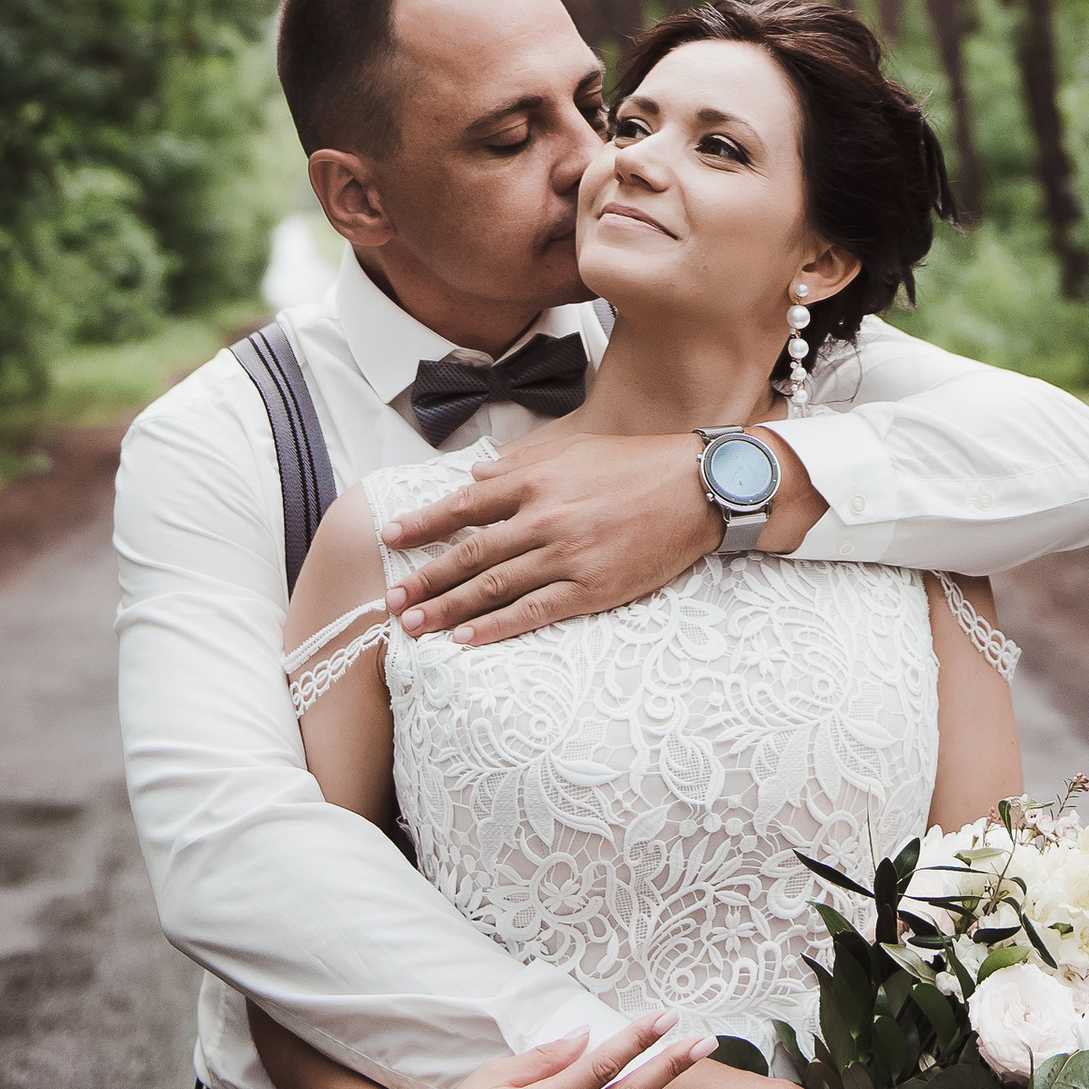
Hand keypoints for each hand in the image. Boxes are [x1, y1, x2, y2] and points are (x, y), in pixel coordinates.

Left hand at [378, 435, 720, 644]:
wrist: (698, 490)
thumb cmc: (636, 465)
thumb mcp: (574, 449)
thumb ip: (520, 464)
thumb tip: (475, 477)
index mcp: (536, 479)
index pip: (465, 505)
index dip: (424, 524)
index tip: (391, 538)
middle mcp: (544, 518)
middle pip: (470, 554)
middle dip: (426, 578)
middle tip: (390, 600)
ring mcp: (567, 556)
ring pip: (494, 587)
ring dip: (448, 608)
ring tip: (414, 626)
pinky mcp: (591, 588)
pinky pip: (533, 612)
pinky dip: (495, 627)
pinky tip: (466, 639)